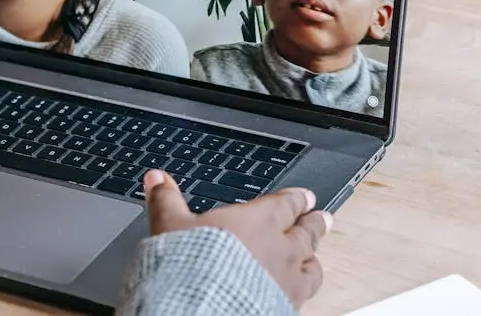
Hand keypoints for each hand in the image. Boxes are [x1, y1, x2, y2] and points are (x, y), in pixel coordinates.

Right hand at [144, 169, 331, 307]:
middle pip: (306, 232)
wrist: (201, 309)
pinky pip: (304, 297)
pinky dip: (302, 290)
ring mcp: (287, 283)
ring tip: (315, 257)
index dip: (296, 198)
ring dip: (314, 258)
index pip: (285, 203)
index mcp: (256, 221)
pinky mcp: (285, 309)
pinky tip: (297, 293)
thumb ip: (166, 200)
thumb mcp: (169, 225)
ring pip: (312, 266)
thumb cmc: (189, 266)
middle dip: (314, 223)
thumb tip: (156, 178)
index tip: (304, 196)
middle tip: (323, 217)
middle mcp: (279, 249)